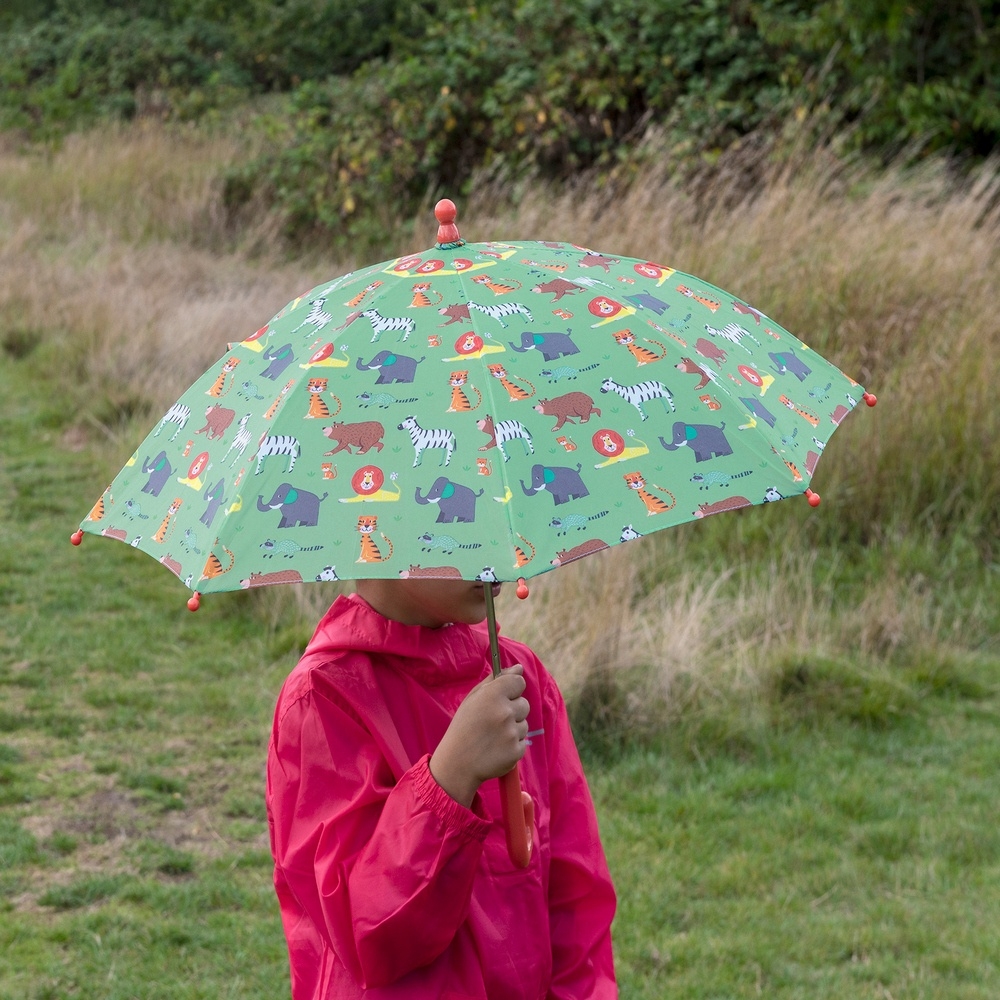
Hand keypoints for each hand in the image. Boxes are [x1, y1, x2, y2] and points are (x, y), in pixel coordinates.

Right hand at [430, 664, 528, 807]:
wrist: (457, 763)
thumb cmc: (464, 727)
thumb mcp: (473, 699)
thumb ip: (496, 680)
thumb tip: (518, 667)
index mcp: (493, 695)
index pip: (519, 682)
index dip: (512, 689)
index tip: (505, 696)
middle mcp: (505, 712)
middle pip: (524, 704)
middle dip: (512, 710)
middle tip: (493, 721)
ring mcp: (512, 733)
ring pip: (524, 724)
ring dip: (512, 729)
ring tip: (493, 736)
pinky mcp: (517, 751)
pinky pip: (522, 742)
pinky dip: (512, 745)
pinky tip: (496, 748)